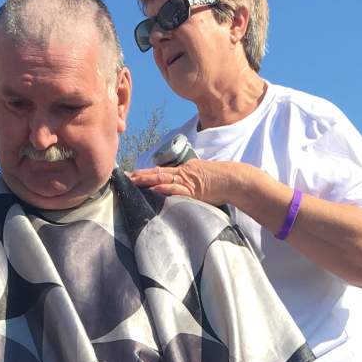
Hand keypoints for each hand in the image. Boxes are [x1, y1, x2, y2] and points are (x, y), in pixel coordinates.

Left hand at [128, 159, 255, 210]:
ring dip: (147, 179)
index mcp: (187, 170)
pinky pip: (176, 188)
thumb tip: (186, 191)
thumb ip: (193, 184)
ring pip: (163, 178)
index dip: (148, 172)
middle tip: (126, 176)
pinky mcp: (194, 190)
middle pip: (159, 172)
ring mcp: (188, 181)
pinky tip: (153, 189)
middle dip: (142, 175)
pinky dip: (164, 188)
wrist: (235, 180)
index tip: (134, 174)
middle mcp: (185, 173)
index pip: (163, 171)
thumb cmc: (223, 181)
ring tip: (133, 181)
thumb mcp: (205, 179)